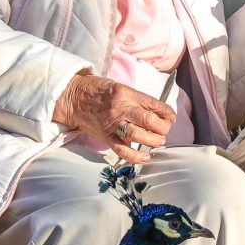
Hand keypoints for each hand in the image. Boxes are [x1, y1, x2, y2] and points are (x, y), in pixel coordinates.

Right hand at [53, 73, 173, 164]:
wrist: (73, 98)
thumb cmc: (97, 91)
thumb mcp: (119, 87)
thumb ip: (136, 99)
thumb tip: (157, 112)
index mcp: (126, 93)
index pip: (153, 104)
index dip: (167, 112)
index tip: (171, 117)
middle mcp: (120, 108)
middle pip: (149, 121)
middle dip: (162, 128)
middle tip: (165, 131)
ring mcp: (112, 124)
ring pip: (138, 135)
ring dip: (153, 141)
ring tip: (159, 142)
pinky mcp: (105, 136)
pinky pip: (122, 150)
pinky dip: (135, 156)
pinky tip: (146, 157)